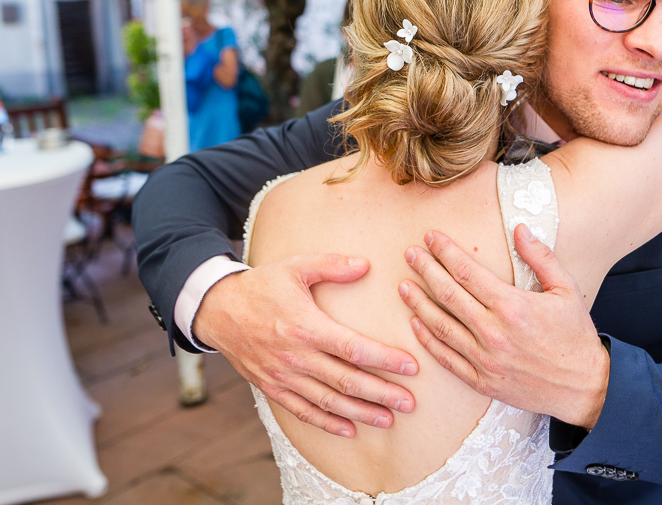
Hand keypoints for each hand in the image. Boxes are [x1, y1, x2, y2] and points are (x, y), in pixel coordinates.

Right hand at [193, 253, 418, 436]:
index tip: (411, 368)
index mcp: (306, 327)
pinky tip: (350, 429)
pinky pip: (302, 411)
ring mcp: (283, 376)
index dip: (385, 360)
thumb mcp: (295, 267)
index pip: (354, 349)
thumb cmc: (262, 286)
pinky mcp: (271, 388)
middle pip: (347, 381)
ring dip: (360, 413)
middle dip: (382, 394)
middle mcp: (296, 357)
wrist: (216, 310)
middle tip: (410, 403)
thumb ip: (332, 265)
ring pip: (328, 402)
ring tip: (389, 419)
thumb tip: (365, 265)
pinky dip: (327, 423)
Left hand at [399, 225, 609, 428]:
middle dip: (425, 270)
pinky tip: (416, 323)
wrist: (584, 387)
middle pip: (448, 294)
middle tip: (410, 254)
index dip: (445, 252)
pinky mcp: (482, 381)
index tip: (431, 237)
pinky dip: (428, 340)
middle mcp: (494, 332)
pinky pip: (447, 358)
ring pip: (441, 326)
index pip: (467, 272)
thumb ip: (540, 257)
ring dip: (418, 303)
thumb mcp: (566, 289)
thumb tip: (519, 229)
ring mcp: (485, 359)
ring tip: (404, 286)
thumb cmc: (576, 335)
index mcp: (512, 306)